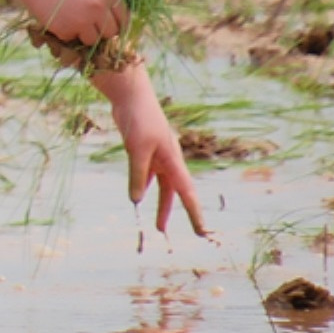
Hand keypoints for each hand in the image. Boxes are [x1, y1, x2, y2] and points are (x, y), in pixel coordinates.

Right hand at [19, 0, 126, 46]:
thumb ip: (104, 0)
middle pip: (111, 33)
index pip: (124, 19)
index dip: (117, 24)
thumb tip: (115, 26)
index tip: (109, 26)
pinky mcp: (65, 29)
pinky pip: (71, 38)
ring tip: (73, 23)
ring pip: (92, 40)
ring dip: (84, 35)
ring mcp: (82, 20)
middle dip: (102, 32)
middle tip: (90, 27)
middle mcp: (98, 7)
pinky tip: (58, 18)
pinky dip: (65, 32)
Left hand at [107, 82, 210, 236]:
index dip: (194, 214)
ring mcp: (157, 156)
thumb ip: (137, 175)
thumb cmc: (139, 120)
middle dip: (175, 214)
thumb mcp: (137, 150)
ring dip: (160, 205)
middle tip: (177, 234)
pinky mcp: (144, 151)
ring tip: (159, 225)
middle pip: (175, 194)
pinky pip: (146, 175)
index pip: (187, 194)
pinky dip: (144, 186)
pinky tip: (139, 196)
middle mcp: (169, 161)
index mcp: (174, 162)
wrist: (132, 97)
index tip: (202, 232)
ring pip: (161, 187)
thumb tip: (136, 201)